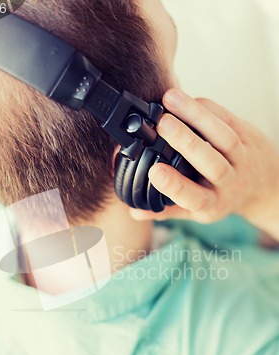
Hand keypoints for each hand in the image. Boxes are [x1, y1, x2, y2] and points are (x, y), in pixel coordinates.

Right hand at [131, 89, 278, 238]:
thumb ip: (166, 210)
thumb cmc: (223, 197)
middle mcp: (229, 183)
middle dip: (186, 142)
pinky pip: (227, 118)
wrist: (265, 186)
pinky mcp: (248, 136)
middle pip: (211, 164)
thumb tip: (133, 211)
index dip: (174, 186)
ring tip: (170, 100)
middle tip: (162, 125)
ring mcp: (242, 158)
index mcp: (212, 204)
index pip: (193, 198)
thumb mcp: (197, 211)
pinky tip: (186, 99)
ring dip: (196, 116)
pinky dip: (206, 107)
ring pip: (222, 136)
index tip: (155, 172)